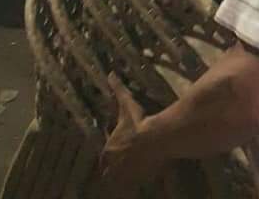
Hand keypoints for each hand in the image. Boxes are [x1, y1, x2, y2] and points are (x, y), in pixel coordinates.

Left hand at [99, 75, 163, 198]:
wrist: (155, 138)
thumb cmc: (138, 121)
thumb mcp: (126, 104)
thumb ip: (118, 90)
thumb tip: (110, 74)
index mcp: (109, 148)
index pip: (103, 157)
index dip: (107, 155)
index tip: (112, 153)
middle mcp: (115, 164)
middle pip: (109, 172)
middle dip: (112, 169)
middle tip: (120, 165)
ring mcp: (127, 173)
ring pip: (120, 181)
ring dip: (123, 177)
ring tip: (130, 173)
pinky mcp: (140, 178)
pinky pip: (135, 184)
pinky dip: (137, 181)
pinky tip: (143, 176)